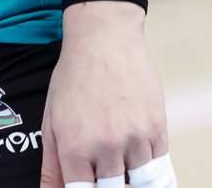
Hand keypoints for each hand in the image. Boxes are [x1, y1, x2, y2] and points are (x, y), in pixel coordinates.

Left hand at [40, 3, 173, 186]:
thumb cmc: (74, 77)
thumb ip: (51, 164)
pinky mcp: (157, 130)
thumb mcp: (52, 119)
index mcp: (74, 148)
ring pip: (138, 184)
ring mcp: (134, 140)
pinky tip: (140, 166)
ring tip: (121, 171)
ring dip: (130, 181)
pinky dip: (150, 173)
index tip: (87, 185)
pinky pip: (159, 169)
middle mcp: (105, 147)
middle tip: (104, 176)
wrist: (105, 38)